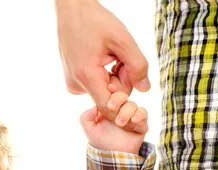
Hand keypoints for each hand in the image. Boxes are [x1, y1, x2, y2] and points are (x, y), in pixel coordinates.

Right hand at [56, 0, 149, 121]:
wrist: (72, 11)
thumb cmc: (96, 21)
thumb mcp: (123, 40)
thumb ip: (137, 65)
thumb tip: (145, 89)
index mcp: (86, 76)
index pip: (108, 107)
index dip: (125, 110)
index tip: (137, 104)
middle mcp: (76, 84)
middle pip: (110, 96)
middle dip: (123, 81)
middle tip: (123, 59)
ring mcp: (73, 83)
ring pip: (104, 90)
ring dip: (114, 76)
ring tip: (111, 55)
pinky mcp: (73, 80)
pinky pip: (96, 84)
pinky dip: (105, 74)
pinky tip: (104, 58)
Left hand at [80, 88, 147, 154]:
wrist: (114, 155)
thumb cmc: (101, 141)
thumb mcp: (89, 129)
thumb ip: (86, 117)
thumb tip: (94, 106)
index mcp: (108, 107)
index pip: (111, 93)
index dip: (112, 89)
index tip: (109, 88)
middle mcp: (120, 109)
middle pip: (123, 95)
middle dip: (118, 99)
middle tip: (112, 107)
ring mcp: (131, 115)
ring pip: (132, 105)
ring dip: (126, 112)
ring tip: (119, 123)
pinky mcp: (141, 122)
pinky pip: (143, 113)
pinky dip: (139, 115)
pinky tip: (133, 121)